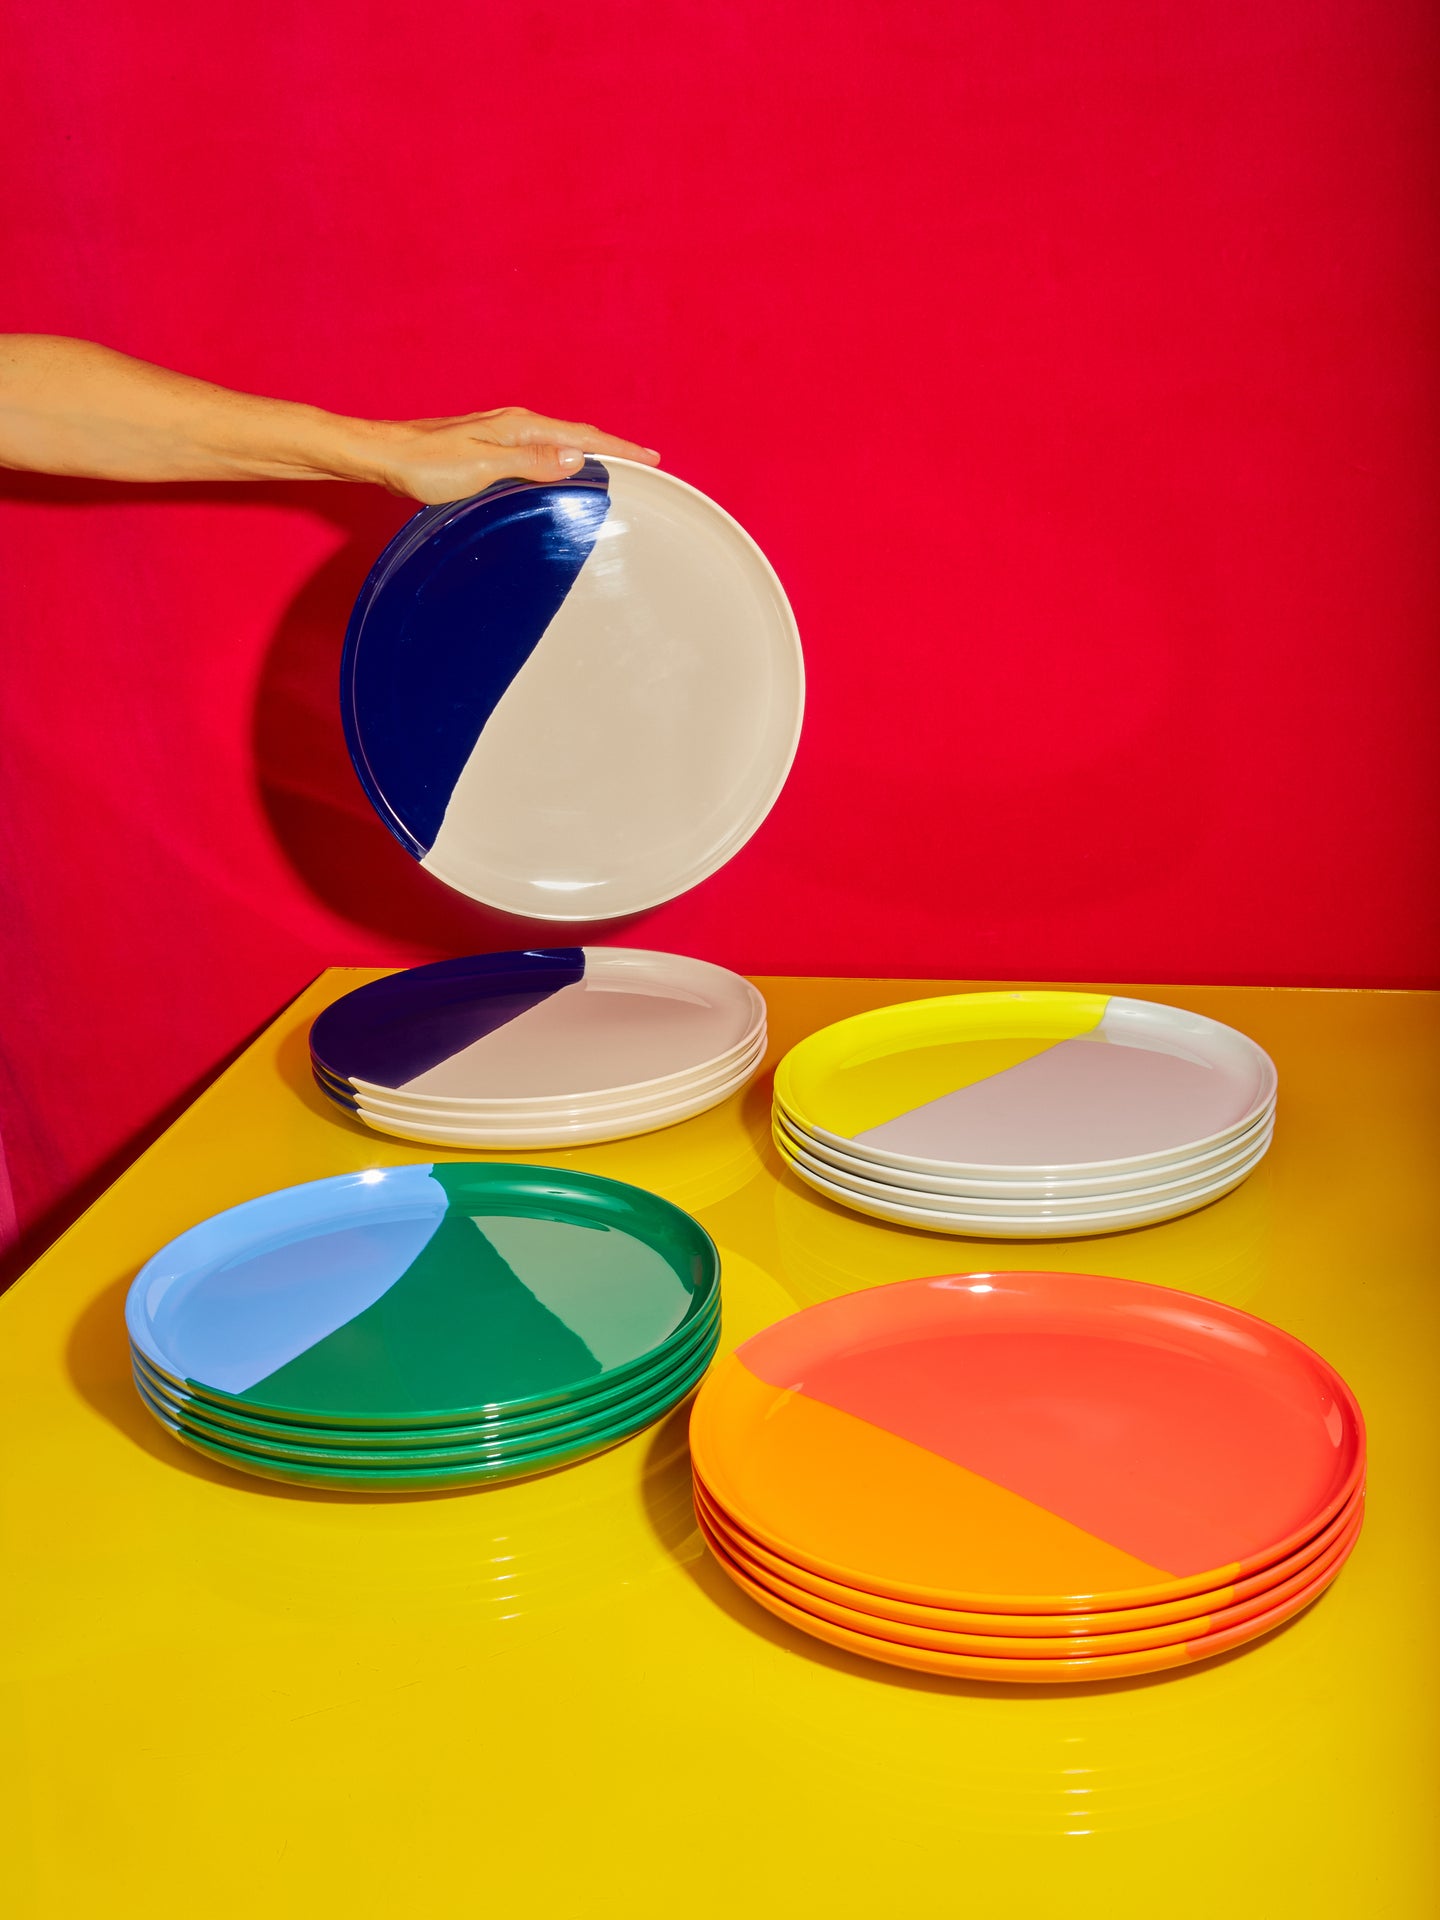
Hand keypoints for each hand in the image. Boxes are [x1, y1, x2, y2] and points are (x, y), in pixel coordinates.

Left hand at [365, 407, 660, 503]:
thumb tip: (578, 460)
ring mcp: (503, 432)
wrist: (384, 455)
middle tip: (647, 464)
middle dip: (615, 448)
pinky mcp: (490, 444)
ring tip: (617, 466)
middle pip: (577, 435)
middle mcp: (516, 424)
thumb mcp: (483, 467)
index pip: (583, 438)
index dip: (620, 449)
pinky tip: (564, 469)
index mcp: (521, 427)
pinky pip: (541, 450)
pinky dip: (564, 458)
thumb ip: (531, 463)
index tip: (653, 460)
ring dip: (591, 453)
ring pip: (560, 442)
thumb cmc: (426, 464)